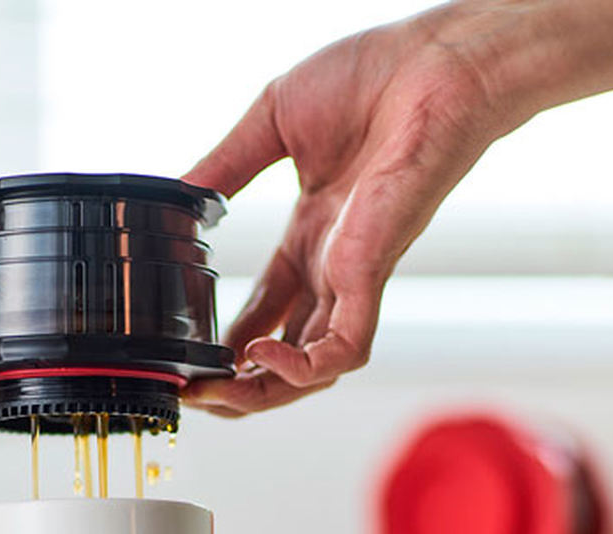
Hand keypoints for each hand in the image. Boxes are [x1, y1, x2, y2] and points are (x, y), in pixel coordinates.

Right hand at [183, 12, 508, 416]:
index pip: (265, 310)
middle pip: (285, 352)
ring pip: (315, 368)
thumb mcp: (271, 122)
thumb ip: (225, 166)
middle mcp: (333, 265)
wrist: (434, 61)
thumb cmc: (374, 77)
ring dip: (263, 392)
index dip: (227, 341)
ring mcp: (354, 274)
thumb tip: (178, 196)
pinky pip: (345, 346)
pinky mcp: (372, 271)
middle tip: (193, 392)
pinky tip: (261, 357)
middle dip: (238, 383)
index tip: (188, 356)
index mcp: (311, 235)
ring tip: (215, 393)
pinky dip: (303, 367)